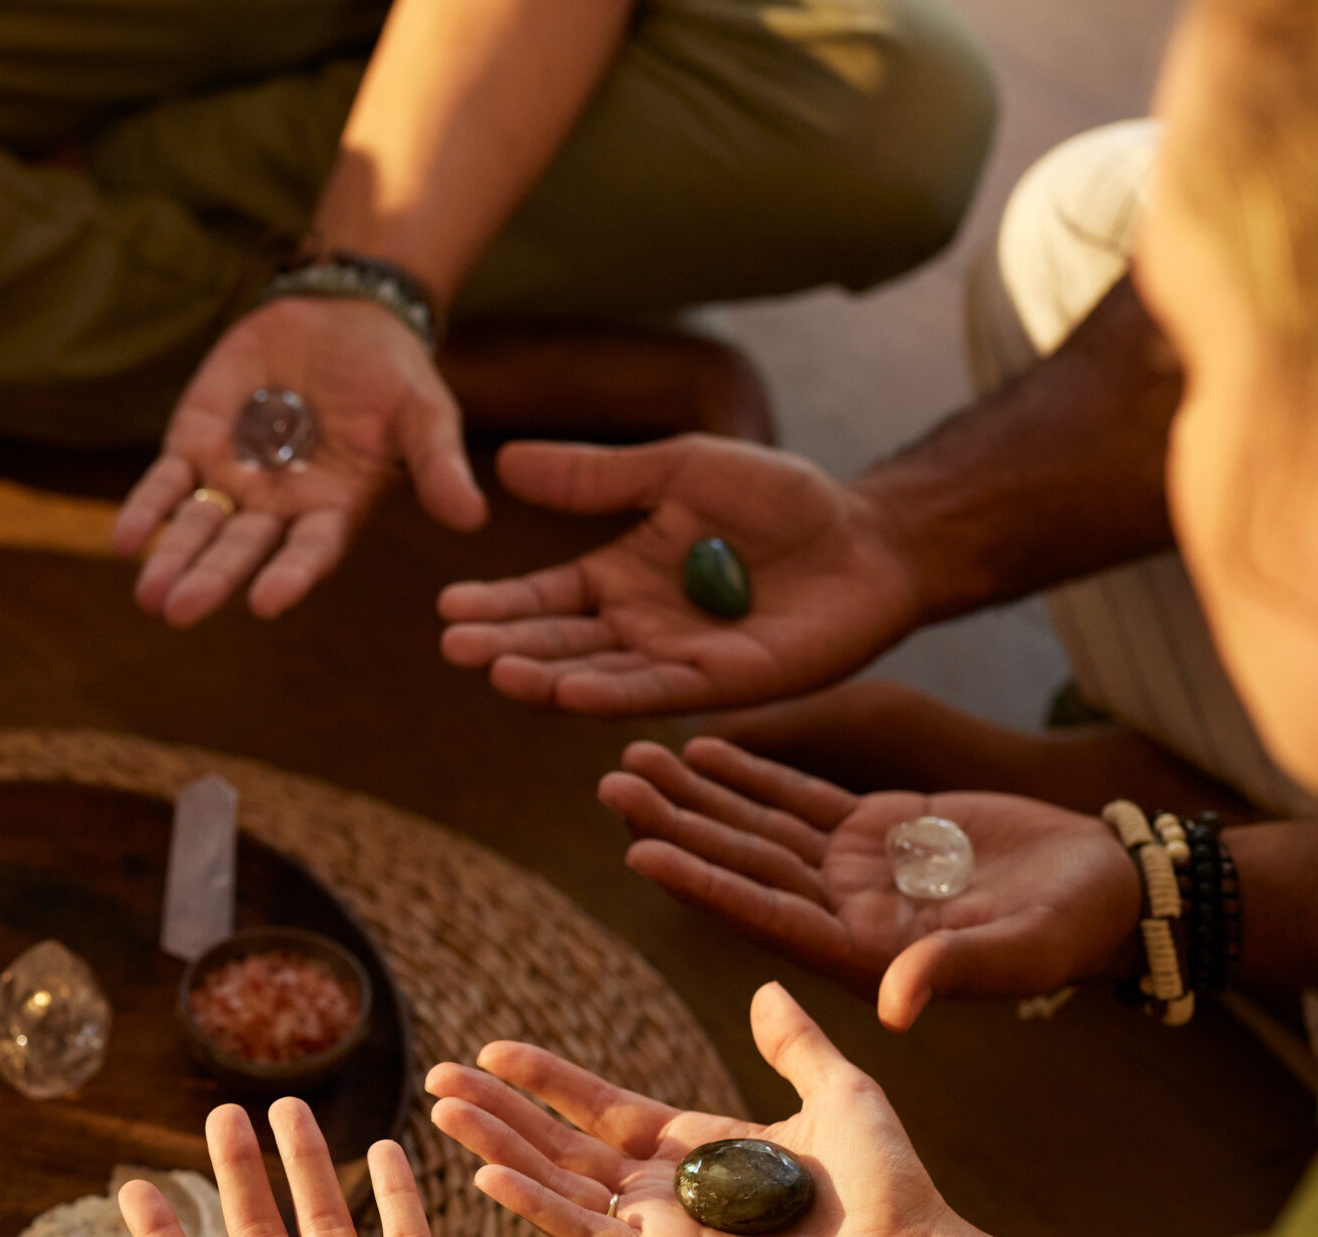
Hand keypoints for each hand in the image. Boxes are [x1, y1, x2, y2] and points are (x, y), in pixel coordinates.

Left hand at [115, 297, 485, 626]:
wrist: (341, 315)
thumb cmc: (392, 374)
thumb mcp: (424, 413)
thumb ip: (438, 464)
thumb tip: (471, 518)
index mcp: (333, 512)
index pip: (307, 553)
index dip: (288, 576)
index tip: (267, 602)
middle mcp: (278, 509)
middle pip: (240, 551)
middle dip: (211, 579)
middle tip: (180, 611)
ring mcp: (233, 480)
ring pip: (197, 527)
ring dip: (172, 559)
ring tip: (149, 596)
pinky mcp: (195, 444)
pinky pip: (165, 485)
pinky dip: (145, 510)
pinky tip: (126, 539)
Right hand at [429, 982, 992, 1236]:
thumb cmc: (889, 1186)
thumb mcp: (839, 1089)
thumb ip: (793, 1045)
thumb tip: (765, 991)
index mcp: (699, 1148)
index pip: (600, 1108)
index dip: (547, 1080)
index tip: (494, 1051)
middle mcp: (667, 1190)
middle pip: (560, 1144)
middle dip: (499, 1111)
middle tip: (437, 1079)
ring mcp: (660, 1230)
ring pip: (556, 1182)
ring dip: (497, 1147)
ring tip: (440, 1112)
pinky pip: (584, 1231)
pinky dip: (532, 1206)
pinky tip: (484, 1178)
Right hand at [437, 436, 922, 714]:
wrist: (870, 537)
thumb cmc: (782, 498)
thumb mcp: (679, 470)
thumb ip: (598, 475)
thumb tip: (507, 461)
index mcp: (620, 578)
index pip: (545, 598)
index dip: (498, 604)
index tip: (447, 608)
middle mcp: (638, 628)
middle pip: (559, 644)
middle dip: (506, 647)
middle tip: (456, 647)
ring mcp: (678, 661)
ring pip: (597, 676)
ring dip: (546, 679)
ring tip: (497, 672)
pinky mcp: (724, 684)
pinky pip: (658, 692)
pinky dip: (612, 695)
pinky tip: (570, 692)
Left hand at [600, 737, 1138, 1028]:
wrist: (1111, 888)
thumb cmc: (1076, 929)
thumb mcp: (1021, 951)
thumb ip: (953, 969)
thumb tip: (895, 1005)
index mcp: (864, 952)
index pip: (767, 913)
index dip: (703, 883)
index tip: (639, 850)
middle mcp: (843, 913)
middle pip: (743, 864)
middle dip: (676, 825)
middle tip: (609, 785)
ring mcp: (853, 870)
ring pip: (757, 828)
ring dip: (695, 796)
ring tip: (631, 761)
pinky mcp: (875, 830)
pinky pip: (798, 798)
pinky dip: (749, 774)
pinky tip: (698, 749)